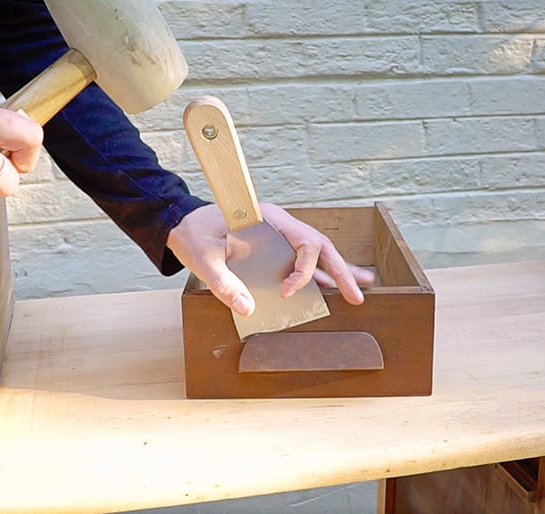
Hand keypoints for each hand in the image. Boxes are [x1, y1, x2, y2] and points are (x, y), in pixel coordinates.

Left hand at [166, 203, 374, 315]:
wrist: (182, 225)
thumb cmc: (194, 236)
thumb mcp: (205, 259)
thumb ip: (224, 282)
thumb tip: (246, 309)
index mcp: (268, 219)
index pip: (303, 243)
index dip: (302, 271)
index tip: (286, 292)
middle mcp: (279, 225)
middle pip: (320, 246)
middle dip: (341, 271)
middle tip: (357, 296)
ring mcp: (278, 236)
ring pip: (317, 252)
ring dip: (338, 271)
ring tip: (362, 288)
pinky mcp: (273, 248)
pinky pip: (302, 259)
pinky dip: (320, 272)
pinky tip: (335, 285)